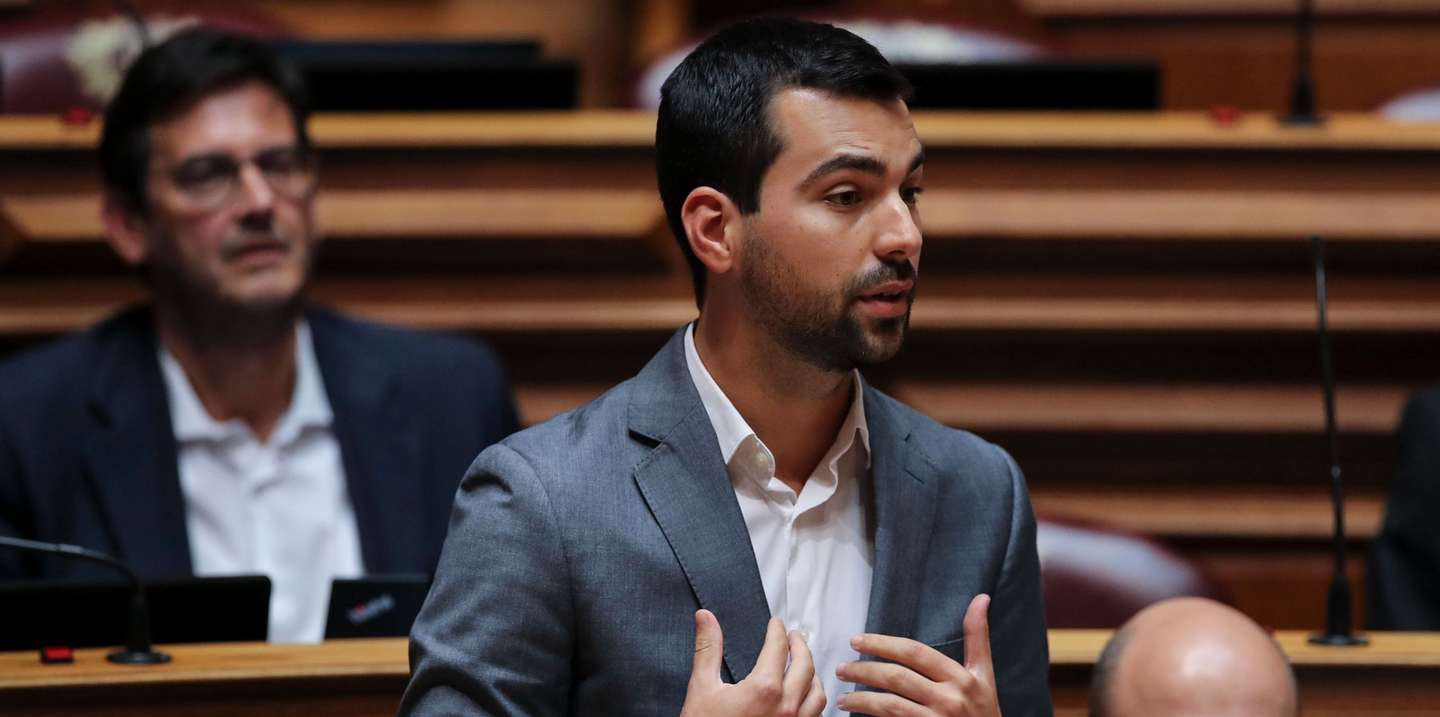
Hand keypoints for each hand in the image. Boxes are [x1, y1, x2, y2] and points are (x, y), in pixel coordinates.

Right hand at [679, 609, 826, 716]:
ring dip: (812, 673)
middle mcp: (787, 706)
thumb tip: (705, 617)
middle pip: (805, 665)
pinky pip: (816, 716)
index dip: (777, 631)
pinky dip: (814, 699)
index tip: (776, 624)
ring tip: (803, 664)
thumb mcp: (702, 688)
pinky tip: (805, 696)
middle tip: (793, 637)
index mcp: (764, 688)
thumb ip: (708, 649)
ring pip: (818, 692)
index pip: (778, 647)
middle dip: (800, 646)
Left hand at [836, 594, 999, 716]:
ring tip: (843, 696)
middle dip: (864, 670)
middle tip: (842, 667)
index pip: (915, 654)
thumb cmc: (984, 711)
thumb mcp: (985, 675)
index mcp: (961, 678)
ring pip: (889, 705)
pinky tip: (856, 713)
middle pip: (897, 678)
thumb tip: (981, 598)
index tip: (858, 640)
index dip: (883, 644)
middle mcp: (949, 699)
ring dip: (861, 699)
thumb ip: (978, 637)